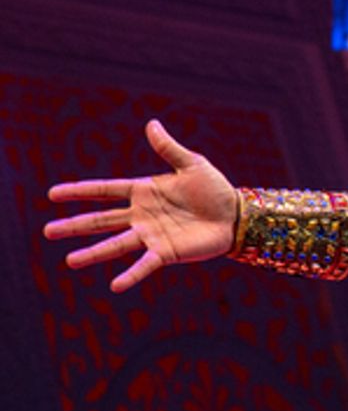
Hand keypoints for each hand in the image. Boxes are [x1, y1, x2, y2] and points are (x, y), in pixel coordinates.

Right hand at [44, 119, 238, 292]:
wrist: (235, 215)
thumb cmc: (214, 189)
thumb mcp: (192, 164)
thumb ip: (168, 148)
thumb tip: (151, 124)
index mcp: (143, 191)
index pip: (104, 190)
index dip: (79, 191)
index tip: (52, 194)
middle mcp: (141, 215)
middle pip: (101, 220)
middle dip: (75, 225)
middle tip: (48, 231)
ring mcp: (152, 235)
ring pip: (116, 244)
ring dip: (93, 253)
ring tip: (70, 261)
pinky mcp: (167, 253)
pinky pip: (145, 265)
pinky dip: (131, 275)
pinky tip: (115, 286)